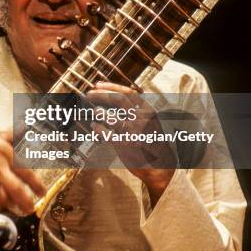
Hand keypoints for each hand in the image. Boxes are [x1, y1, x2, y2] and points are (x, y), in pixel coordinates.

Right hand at [0, 121, 45, 213]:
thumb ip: (11, 134)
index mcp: (5, 151)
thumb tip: (24, 128)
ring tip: (16, 209)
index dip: (36, 184)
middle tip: (31, 208)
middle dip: (27, 202)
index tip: (41, 191)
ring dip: (12, 206)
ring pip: (4, 198)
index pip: (26, 171)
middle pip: (18, 189)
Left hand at [87, 81, 175, 203]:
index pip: (129, 92)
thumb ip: (135, 111)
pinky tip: (94, 126)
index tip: (97, 84)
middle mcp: (143, 119)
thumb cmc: (152, 141)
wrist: (162, 166)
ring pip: (113, 117)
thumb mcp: (149, 122)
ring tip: (94, 110)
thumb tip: (111, 100)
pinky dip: (99, 129)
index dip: (111, 87)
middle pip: (119, 101)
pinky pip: (108, 134)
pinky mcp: (127, 146)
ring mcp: (135, 132)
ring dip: (99, 112)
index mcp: (148, 110)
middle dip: (101, 95)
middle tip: (89, 94)